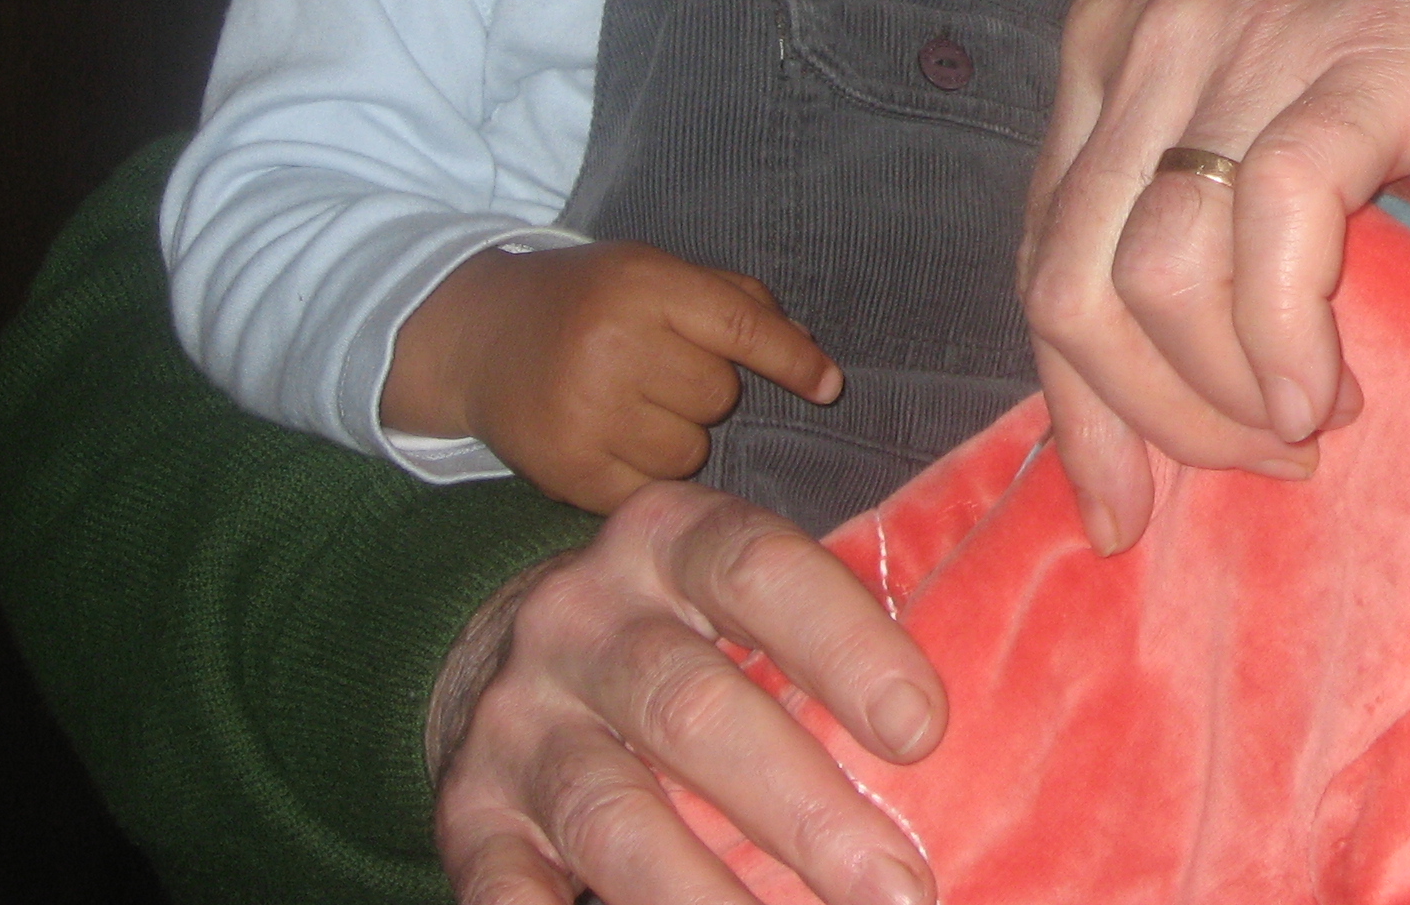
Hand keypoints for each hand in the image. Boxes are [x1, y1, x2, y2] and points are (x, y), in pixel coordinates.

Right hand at [386, 242, 843, 513]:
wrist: (479, 337)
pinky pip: (648, 490)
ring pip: (689, 450)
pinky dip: (643, 474)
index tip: (828, 386)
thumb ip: (735, 303)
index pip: (742, 328)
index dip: (792, 360)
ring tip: (630, 406)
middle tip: (656, 371)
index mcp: (644, 286)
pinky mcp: (565, 468)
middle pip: (718, 395)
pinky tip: (611, 440)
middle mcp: (613, 345)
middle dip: (703, 389)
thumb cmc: (589, 300)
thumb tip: (811, 357)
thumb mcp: (655, 273)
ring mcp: (585, 410)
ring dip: (676, 436)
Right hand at [431, 480, 944, 904]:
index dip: (844, 645)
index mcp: (671, 540)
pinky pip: (503, 880)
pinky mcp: (469, 810)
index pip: (760, 570)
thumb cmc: (685, 632)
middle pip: (694, 709)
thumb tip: (941, 733)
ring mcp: (518, 716)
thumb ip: (822, 637)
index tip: (922, 731)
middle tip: (897, 887)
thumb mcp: (738, 597)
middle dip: (805, 808)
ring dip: (704, 894)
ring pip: (610, 812)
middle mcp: (584, 618)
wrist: (505, 652)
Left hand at [1020, 0, 1409, 551]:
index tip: (1117, 504)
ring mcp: (1240, 52)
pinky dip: (1281, 342)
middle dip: (1136, 420)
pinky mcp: (1344, 72)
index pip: (1043, 255)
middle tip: (1241, 471)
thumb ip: (1214, 149)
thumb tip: (1198, 337)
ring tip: (1306, 423)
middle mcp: (1145, 43)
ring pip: (1148, 279)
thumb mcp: (1274, 46)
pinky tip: (1324, 389)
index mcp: (1112, 40)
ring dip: (1217, 396)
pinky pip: (1267, 235)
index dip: (1074, 402)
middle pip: (1070, 288)